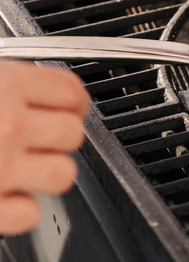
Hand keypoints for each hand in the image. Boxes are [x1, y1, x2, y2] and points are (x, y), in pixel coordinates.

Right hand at [0, 61, 89, 234]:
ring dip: (46, 174)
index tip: (69, 107)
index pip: (70, 91)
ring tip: (24, 168)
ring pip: (63, 174)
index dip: (73, 101)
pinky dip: (18, 210)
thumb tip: (28, 84)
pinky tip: (5, 198)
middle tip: (37, 139)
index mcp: (4, 84)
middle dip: (58, 138)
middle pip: (73, 133)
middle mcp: (8, 125)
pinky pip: (28, 214)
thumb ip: (6, 82)